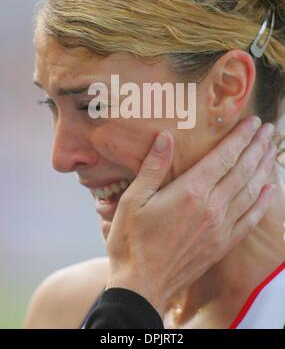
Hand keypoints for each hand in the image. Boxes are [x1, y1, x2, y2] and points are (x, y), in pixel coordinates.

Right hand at [105, 116, 276, 318]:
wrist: (141, 285)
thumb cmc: (132, 241)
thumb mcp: (134, 199)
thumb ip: (153, 166)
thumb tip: (165, 137)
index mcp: (189, 192)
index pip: (223, 157)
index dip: (240, 138)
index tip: (253, 123)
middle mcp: (211, 207)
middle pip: (242, 171)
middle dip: (257, 147)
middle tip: (269, 130)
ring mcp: (220, 228)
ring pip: (249, 191)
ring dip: (263, 169)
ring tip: (272, 151)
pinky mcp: (222, 244)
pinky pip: (249, 220)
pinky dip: (261, 203)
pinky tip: (269, 190)